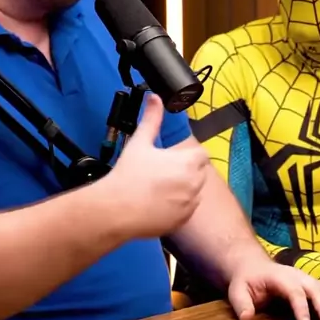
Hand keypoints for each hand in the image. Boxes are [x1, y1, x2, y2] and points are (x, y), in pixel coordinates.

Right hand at [109, 94, 208, 237]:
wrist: (118, 209)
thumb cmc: (129, 175)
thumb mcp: (140, 142)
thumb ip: (152, 119)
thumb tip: (155, 98)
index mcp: (188, 162)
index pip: (201, 155)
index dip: (188, 156)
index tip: (173, 158)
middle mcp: (195, 184)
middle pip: (198, 174)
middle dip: (185, 172)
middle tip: (162, 173)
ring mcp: (190, 204)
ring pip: (193, 193)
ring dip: (182, 189)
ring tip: (158, 189)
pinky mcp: (182, 221)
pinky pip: (186, 211)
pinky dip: (177, 207)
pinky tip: (157, 204)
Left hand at [227, 249, 319, 319]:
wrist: (252, 265)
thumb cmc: (246, 280)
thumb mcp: (237, 290)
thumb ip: (241, 303)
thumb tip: (246, 318)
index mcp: (279, 276)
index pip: (293, 291)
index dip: (301, 307)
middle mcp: (296, 275)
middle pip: (314, 288)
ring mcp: (306, 279)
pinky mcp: (312, 284)